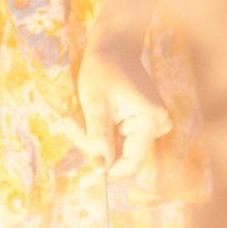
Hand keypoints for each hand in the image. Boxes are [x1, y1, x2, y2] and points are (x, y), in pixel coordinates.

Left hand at [75, 26, 172, 180]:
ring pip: (118, 147)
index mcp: (151, 120)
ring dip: (93, 138)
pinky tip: (85, 115)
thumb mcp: (96, 104)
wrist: (113, 45)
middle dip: (94, 146)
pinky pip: (119, 136)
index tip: (82, 182)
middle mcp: (158, 124)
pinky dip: (100, 131)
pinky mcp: (142, 119)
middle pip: (122, 154)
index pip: (130, 163)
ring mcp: (152, 122)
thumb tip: (98, 170)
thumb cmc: (103, 69)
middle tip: (68, 123)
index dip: (106, 172)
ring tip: (72, 117)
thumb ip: (98, 138)